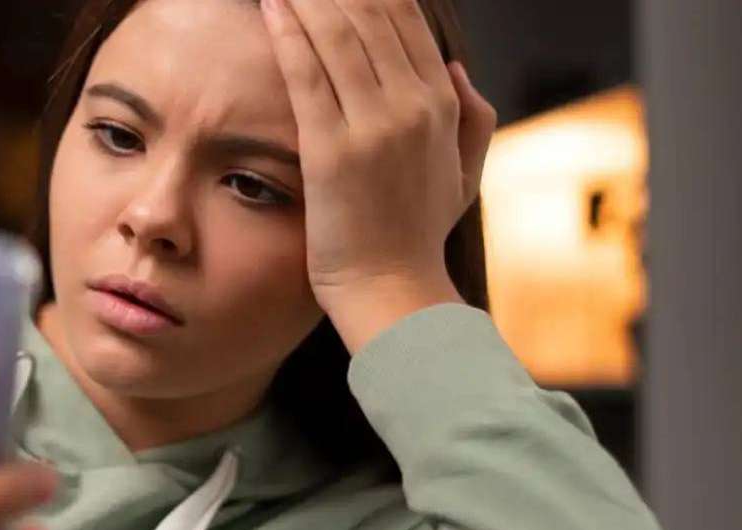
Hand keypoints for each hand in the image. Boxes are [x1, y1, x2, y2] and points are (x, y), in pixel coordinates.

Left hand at [261, 0, 496, 348]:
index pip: (407, 22)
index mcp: (444, 105)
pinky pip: (307, 75)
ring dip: (306, 0)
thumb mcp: (463, 173)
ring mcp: (374, 126)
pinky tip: (270, 8)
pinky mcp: (332, 149)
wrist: (393, 289)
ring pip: (338, 36)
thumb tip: (454, 67)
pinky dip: (287, 34)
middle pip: (372, 16)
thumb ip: (471, 117)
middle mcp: (415, 106)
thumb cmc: (417, 235)